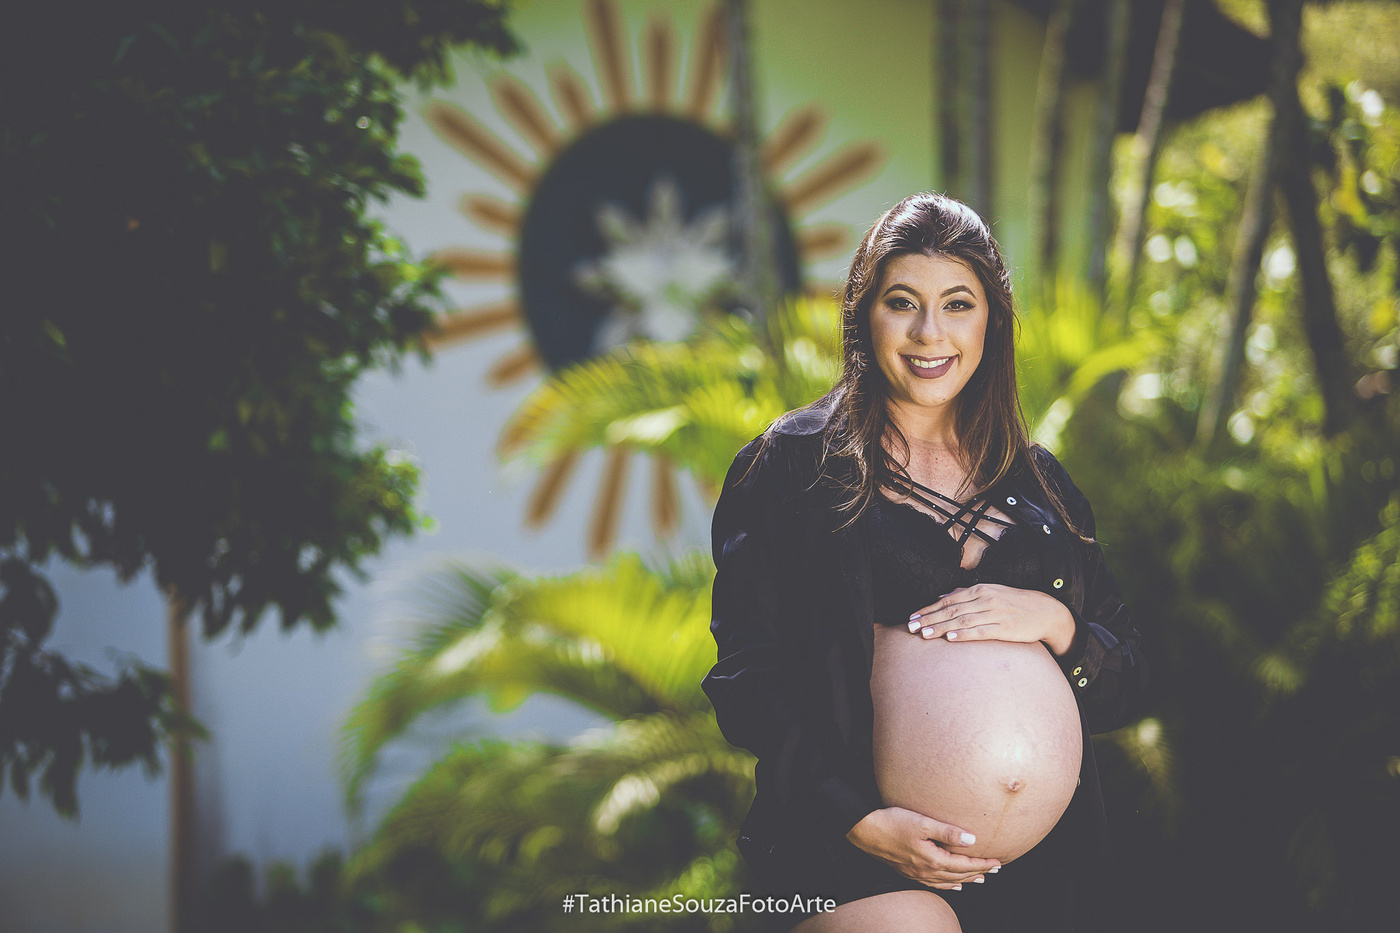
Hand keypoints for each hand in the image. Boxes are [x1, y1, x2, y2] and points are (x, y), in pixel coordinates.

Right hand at [846, 807, 1000, 889]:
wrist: (863, 830)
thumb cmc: (891, 822)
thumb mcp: (921, 822)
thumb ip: (947, 831)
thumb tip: (971, 839)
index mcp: (932, 859)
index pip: (964, 865)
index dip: (983, 864)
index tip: (998, 862)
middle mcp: (926, 871)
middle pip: (959, 876)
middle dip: (979, 873)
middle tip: (995, 870)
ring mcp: (916, 873)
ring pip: (948, 882)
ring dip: (966, 880)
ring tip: (980, 880)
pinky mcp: (908, 872)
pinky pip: (934, 884)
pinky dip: (947, 886)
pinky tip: (952, 885)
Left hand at [906, 583, 1074, 654]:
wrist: (1045, 611)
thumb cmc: (1014, 602)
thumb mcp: (990, 592)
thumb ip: (966, 594)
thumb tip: (941, 596)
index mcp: (980, 590)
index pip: (948, 600)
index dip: (928, 609)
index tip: (912, 618)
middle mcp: (985, 599)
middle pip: (951, 610)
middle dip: (929, 619)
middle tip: (911, 628)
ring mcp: (995, 614)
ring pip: (962, 620)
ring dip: (941, 627)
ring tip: (924, 635)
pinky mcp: (1004, 628)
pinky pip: (981, 631)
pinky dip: (965, 634)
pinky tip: (951, 638)